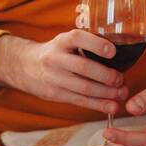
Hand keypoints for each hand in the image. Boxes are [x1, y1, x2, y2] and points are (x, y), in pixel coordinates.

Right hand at [0, 30, 128, 113]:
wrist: (24, 66)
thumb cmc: (55, 52)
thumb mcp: (64, 42)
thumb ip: (85, 45)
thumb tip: (119, 54)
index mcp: (61, 41)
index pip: (78, 39)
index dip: (96, 45)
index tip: (112, 52)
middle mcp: (55, 58)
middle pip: (83, 68)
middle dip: (106, 76)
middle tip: (120, 80)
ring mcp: (54, 78)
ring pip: (83, 88)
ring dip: (106, 93)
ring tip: (121, 94)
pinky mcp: (55, 94)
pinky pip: (80, 101)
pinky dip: (98, 105)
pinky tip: (111, 106)